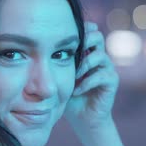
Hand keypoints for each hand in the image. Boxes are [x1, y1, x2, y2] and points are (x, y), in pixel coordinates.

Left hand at [62, 21, 119, 136]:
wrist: (81, 116)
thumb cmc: (66, 92)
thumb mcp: (57, 73)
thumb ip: (52, 59)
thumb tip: (34, 44)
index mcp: (87, 50)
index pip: (87, 29)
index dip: (77, 30)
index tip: (60, 38)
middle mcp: (98, 55)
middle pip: (97, 36)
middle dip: (83, 42)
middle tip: (69, 53)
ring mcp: (107, 67)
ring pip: (100, 55)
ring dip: (83, 65)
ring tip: (72, 77)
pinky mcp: (111, 81)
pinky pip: (102, 75)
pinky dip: (87, 82)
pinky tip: (76, 91)